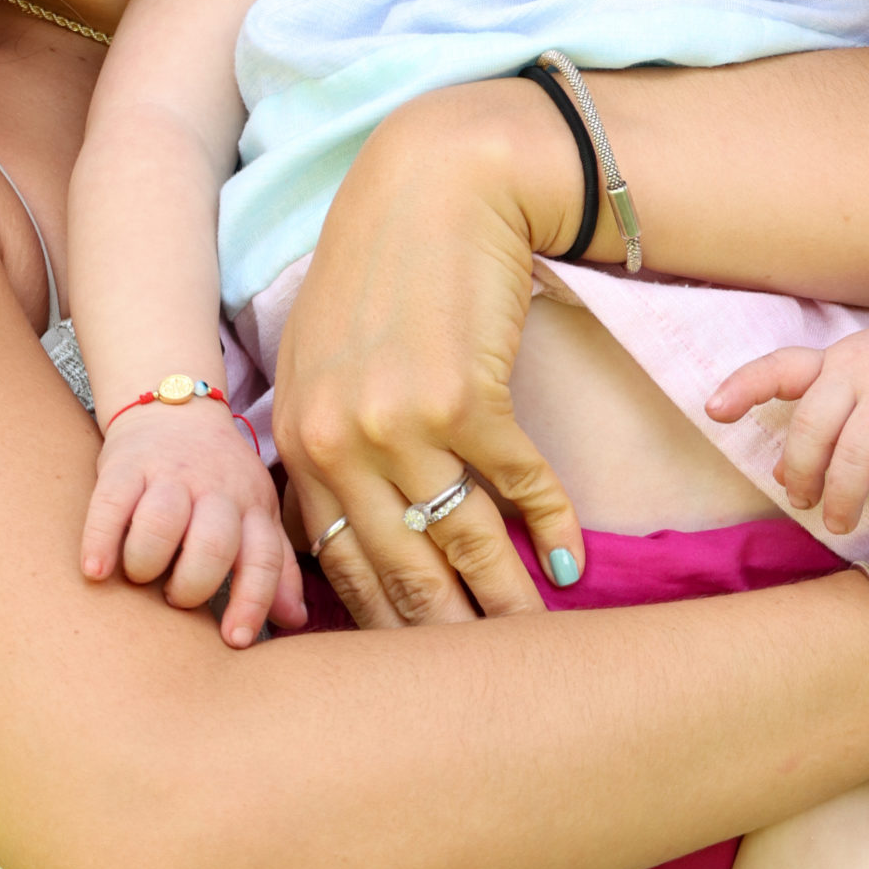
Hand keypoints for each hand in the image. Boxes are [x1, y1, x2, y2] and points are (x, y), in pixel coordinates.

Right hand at [81, 404, 305, 648]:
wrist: (175, 410)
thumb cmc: (218, 480)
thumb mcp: (256, 513)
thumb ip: (274, 566)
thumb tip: (295, 620)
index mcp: (252, 505)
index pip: (263, 557)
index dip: (252, 602)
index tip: (235, 640)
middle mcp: (215, 489)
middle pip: (213, 544)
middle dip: (193, 584)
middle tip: (175, 596)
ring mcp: (169, 474)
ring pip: (162, 523)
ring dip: (147, 563)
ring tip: (139, 577)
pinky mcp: (125, 465)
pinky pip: (111, 504)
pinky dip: (100, 541)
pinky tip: (96, 571)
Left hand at [274, 81, 585, 629]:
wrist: (437, 178)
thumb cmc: (380, 263)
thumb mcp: (322, 349)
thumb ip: (325, 436)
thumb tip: (346, 527)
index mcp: (300, 435)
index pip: (335, 563)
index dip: (380, 624)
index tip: (412, 669)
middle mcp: (339, 440)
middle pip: (397, 570)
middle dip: (441, 636)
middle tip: (476, 691)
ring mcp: (402, 422)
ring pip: (461, 544)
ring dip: (504, 604)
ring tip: (532, 643)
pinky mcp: (468, 397)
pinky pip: (518, 487)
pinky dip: (550, 527)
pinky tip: (569, 561)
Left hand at [708, 321, 868, 536]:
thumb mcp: (857, 391)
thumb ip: (820, 425)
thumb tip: (782, 477)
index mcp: (834, 362)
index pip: (781, 368)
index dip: (744, 387)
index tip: (713, 410)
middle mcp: (861, 369)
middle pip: (813, 424)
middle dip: (802, 472)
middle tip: (804, 504)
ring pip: (856, 448)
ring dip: (842, 495)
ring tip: (839, 523)